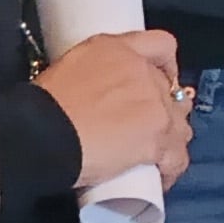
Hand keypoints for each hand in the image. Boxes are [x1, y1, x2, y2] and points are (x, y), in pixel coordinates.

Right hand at [35, 29, 191, 189]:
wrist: (43, 133)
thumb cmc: (44, 103)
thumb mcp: (72, 64)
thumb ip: (99, 68)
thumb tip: (105, 88)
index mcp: (121, 51)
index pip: (162, 45)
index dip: (167, 65)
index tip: (161, 81)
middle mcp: (145, 74)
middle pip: (173, 93)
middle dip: (164, 111)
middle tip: (146, 130)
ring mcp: (156, 107)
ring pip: (180, 125)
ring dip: (170, 140)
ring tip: (153, 157)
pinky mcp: (158, 140)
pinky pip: (178, 157)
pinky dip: (171, 169)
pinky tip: (160, 177)